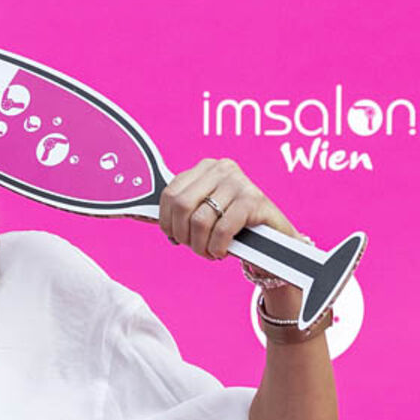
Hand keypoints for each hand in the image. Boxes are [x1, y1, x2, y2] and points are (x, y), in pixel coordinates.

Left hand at [159, 158, 297, 261]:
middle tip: (194, 247)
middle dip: (183, 234)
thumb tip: (144, 216)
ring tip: (209, 252)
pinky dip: (217, 247)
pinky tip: (222, 252)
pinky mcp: (254, 200)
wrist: (275, 241)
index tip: (175, 237)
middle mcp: (222, 169)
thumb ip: (181, 211)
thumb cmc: (235, 227)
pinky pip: (222, 229)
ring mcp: (239, 182)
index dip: (167, 221)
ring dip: (200, 245)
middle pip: (181, 205)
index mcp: (206, 168)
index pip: (170, 193)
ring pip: (200, 220)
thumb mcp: (204, 214)